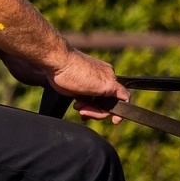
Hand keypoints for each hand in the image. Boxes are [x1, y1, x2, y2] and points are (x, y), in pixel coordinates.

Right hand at [0, 47, 127, 123]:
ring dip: (98, 113)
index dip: (94, 104)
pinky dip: (121, 112)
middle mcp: (104, 73)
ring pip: (112, 102)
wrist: (57, 60)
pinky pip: (124, 100)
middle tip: (81, 112)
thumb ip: (74, 91)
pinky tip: (114, 120)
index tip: (82, 110)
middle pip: (107, 99)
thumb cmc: (55, 70)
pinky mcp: (110, 85)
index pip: (101, 92)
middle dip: (95, 110)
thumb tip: (69, 95)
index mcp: (94, 71)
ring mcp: (108, 79)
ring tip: (82, 110)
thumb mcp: (66, 84)